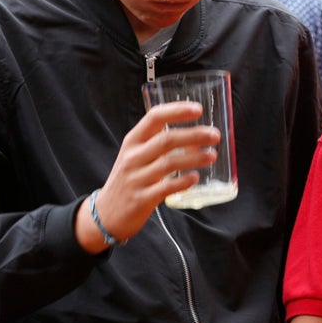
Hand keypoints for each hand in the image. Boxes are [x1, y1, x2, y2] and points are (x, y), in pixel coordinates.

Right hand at [76, 101, 219, 251]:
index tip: (198, 109)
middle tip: (215, 135)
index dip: (177, 111)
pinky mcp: (141, 198)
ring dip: (194, 158)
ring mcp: (136, 178)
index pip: (154, 118)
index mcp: (132, 141)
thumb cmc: (128, 179)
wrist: (106, 212)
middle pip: (166, 140)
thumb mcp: (136, 156)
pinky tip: (195, 178)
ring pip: (169, 163)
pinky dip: (182, 182)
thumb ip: (158, 144)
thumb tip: (196, 137)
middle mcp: (133, 157)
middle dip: (194, 135)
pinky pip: (165, 188)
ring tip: (212, 155)